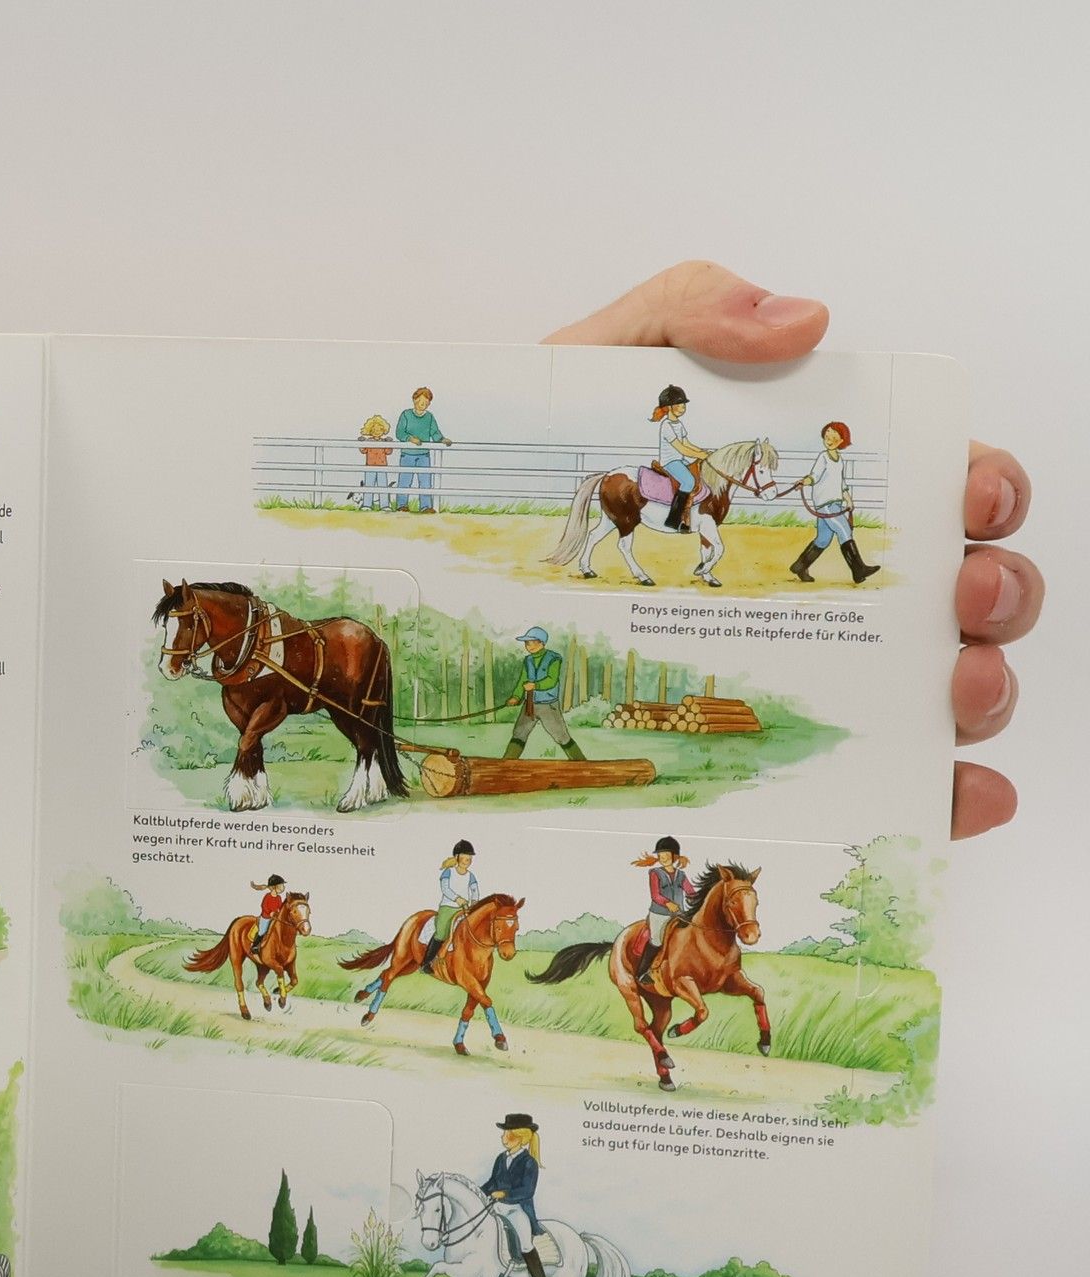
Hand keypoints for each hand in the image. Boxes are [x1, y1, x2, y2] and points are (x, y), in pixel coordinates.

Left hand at [548, 261, 1033, 838]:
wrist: (446, 554)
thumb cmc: (549, 463)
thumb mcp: (607, 364)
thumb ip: (693, 314)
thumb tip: (804, 322)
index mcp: (812, 486)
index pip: (938, 481)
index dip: (982, 484)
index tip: (969, 494)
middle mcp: (828, 583)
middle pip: (964, 588)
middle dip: (997, 589)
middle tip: (964, 596)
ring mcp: (808, 670)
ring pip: (942, 687)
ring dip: (983, 689)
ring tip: (957, 688)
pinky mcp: (766, 749)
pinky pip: (877, 781)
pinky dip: (944, 794)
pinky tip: (964, 795)